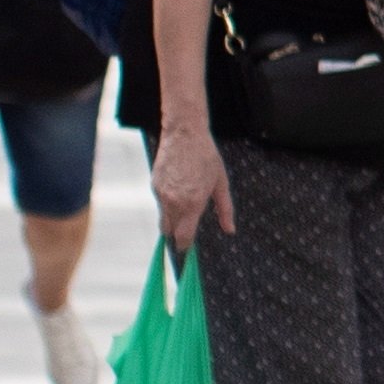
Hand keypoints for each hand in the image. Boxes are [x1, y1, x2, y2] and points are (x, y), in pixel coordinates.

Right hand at [155, 124, 235, 249]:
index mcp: (192, 204)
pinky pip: (160, 202)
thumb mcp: (220, 184)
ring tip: (186, 202)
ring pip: (163, 217)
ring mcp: (161, 194)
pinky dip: (167, 203)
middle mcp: (173, 202)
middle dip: (177, 234)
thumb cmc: (206, 157)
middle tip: (186, 233)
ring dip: (172, 218)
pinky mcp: (154, 185)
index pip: (183, 237)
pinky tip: (178, 188)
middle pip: (170, 231)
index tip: (187, 249)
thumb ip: (225, 210)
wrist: (184, 134)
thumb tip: (230, 230)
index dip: (185, 246)